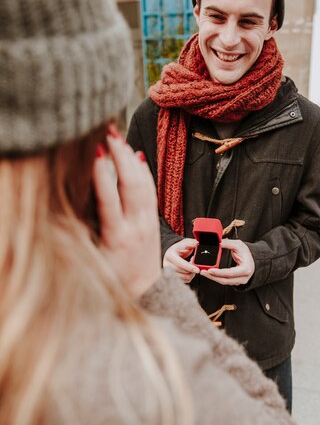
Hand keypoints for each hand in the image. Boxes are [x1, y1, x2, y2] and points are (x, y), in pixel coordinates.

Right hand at [92, 135, 160, 298]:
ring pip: (143, 184)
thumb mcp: (93, 265)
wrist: (147, 291)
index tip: (94, 154)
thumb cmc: (114, 279)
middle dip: (119, 156)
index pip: (109, 200)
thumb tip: (60, 219)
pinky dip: (143, 170)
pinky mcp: (154, 220)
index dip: (102, 175)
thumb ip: (80, 241)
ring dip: (130, 158)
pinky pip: (150, 190)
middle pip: (131, 184)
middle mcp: (136, 226)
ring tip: (118, 136)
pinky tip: (135, 155)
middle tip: (108, 132)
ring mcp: (148, 222)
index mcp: (117, 237)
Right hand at [163, 239, 198, 283]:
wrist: (173, 253)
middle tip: (195, 263)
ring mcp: (169, 272)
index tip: (197, 270)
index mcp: (170, 256)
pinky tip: (189, 271)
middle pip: (182, 271)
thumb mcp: (185, 243)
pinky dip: (189, 277)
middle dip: (192, 269)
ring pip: (184, 278)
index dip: (189, 267)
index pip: (180, 263)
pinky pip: (184, 281)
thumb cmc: (179, 248)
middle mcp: (167, 265)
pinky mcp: (173, 278)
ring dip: (191, 274)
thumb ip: (191, 243)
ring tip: (192, 267)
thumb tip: (196, 243)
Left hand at [200, 239, 254, 285]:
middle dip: (213, 277)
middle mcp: (243, 278)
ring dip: (213, 278)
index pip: (230, 273)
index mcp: (245, 269)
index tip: (210, 270)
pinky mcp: (235, 282)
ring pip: (224, 282)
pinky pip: (224, 281)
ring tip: (204, 272)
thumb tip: (217, 242)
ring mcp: (239, 281)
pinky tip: (210, 274)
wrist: (252, 259)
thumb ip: (227, 243)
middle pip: (225, 280)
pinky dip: (216, 277)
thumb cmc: (246, 253)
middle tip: (203, 272)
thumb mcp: (238, 245)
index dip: (219, 273)